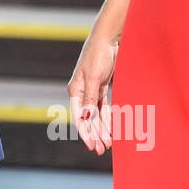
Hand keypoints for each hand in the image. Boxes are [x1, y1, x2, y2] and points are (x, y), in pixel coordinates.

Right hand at [68, 35, 117, 153]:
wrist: (110, 38)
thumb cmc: (98, 55)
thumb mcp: (93, 78)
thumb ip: (90, 100)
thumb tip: (85, 120)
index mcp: (75, 90)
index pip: (80, 118)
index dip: (86, 133)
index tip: (92, 147)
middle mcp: (82, 91)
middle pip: (88, 119)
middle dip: (95, 135)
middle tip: (102, 150)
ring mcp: (93, 89)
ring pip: (97, 114)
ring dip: (102, 129)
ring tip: (108, 144)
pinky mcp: (102, 86)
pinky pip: (104, 107)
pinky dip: (108, 118)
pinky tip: (112, 128)